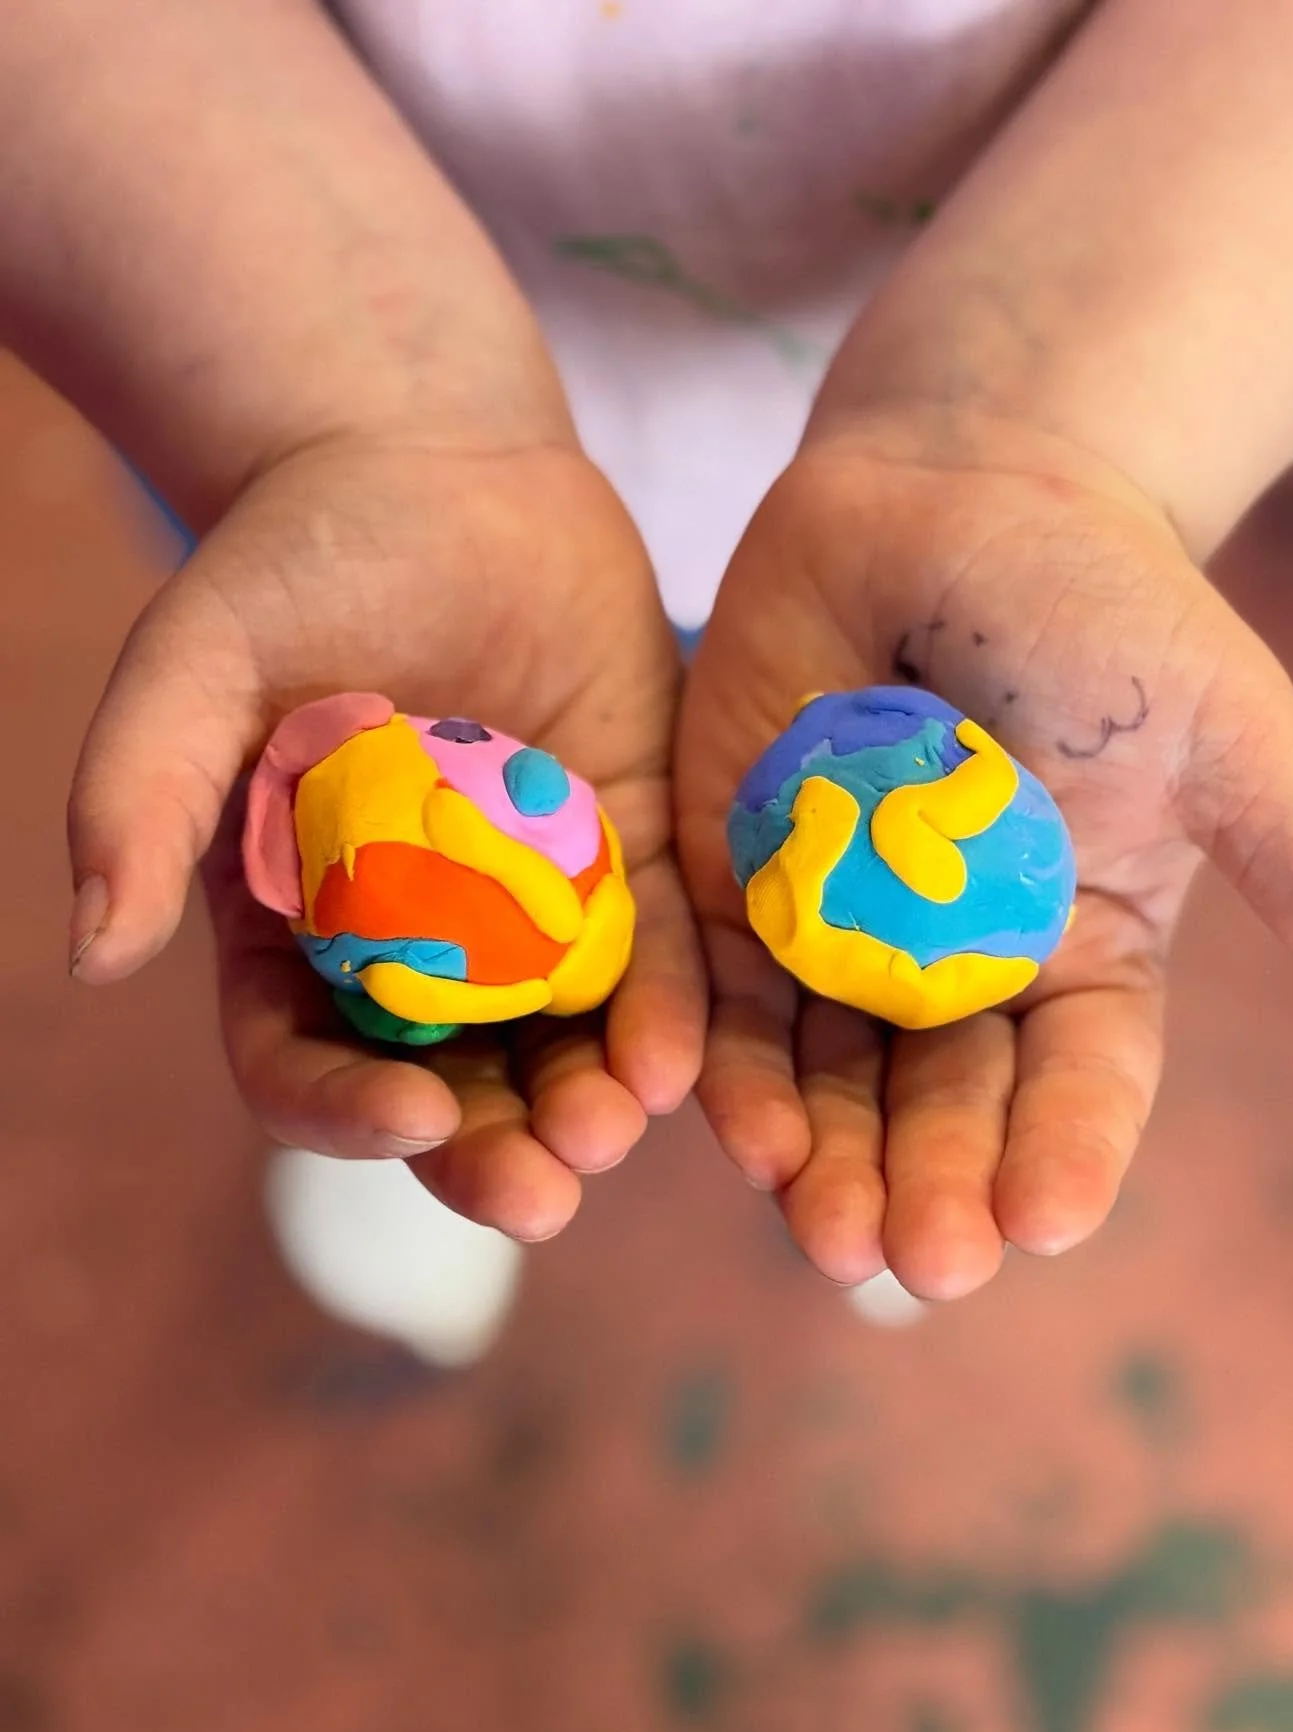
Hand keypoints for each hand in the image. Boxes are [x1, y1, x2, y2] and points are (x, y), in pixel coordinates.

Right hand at [69, 433, 704, 1239]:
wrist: (436, 467)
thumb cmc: (295, 562)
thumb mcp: (197, 666)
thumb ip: (141, 797)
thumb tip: (96, 953)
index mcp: (293, 933)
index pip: (306, 1060)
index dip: (349, 1108)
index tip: (412, 1114)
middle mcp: (412, 949)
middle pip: (448, 1086)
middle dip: (493, 1150)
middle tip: (544, 1191)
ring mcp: (524, 914)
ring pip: (557, 1045)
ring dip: (588, 1103)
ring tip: (618, 1127)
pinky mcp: (620, 861)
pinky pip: (650, 958)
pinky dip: (666, 1012)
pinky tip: (685, 1057)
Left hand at [677, 418, 1292, 1295]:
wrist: (951, 495)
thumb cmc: (1103, 607)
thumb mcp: (1224, 732)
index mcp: (1082, 956)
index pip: (1080, 1084)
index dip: (1066, 1154)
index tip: (1048, 1221)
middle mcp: (960, 976)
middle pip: (943, 1109)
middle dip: (930, 1186)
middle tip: (916, 1260)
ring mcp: (843, 941)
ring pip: (826, 1081)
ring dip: (818, 1160)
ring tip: (817, 1227)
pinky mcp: (740, 894)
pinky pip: (722, 997)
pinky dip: (715, 1060)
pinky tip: (712, 1114)